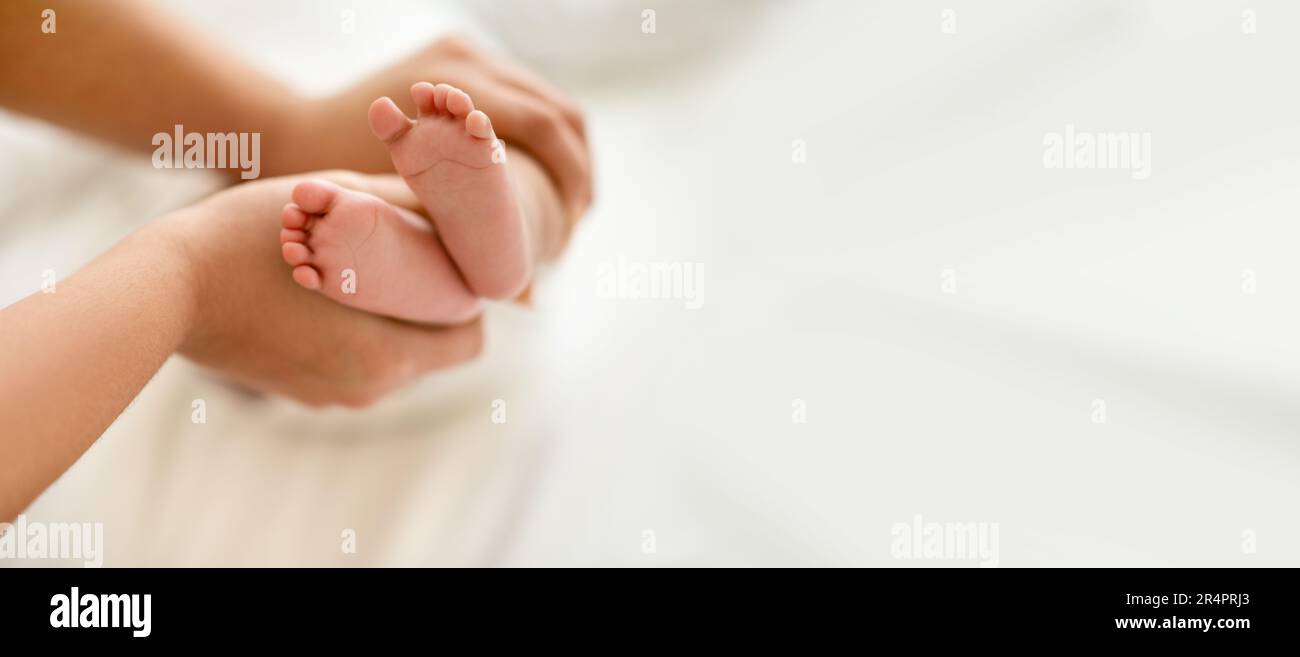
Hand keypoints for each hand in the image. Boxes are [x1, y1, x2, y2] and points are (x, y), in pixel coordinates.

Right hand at [161, 172, 482, 407]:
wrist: (160, 291)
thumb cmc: (245, 240)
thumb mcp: (332, 203)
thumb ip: (400, 205)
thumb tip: (449, 202)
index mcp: (386, 356)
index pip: (468, 340)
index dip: (469, 300)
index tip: (449, 263)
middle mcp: (365, 388)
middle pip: (432, 351)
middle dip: (430, 306)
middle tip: (410, 256)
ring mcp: (329, 396)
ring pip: (392, 360)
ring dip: (391, 318)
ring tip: (365, 266)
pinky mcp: (299, 393)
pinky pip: (352, 366)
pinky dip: (355, 333)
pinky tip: (330, 291)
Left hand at [276, 36, 591, 223]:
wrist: (294, 126)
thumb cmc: (343, 180)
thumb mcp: (409, 214)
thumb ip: (464, 249)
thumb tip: (530, 300)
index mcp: (458, 85)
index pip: (547, 127)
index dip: (572, 177)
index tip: (575, 221)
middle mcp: (468, 60)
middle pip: (559, 113)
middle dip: (578, 167)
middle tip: (578, 218)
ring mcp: (468, 53)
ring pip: (550, 102)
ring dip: (569, 153)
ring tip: (570, 204)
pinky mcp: (464, 58)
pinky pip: (527, 97)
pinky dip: (544, 137)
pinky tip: (546, 177)